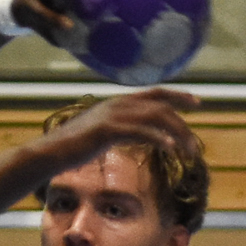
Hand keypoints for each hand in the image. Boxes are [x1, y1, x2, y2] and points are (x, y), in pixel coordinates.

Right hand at [37, 88, 197, 174]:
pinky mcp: (108, 130)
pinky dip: (159, 138)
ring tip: (188, 152)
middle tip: (194, 144)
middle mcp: (118, 103)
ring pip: (156, 117)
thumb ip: (118, 130)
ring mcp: (113, 115)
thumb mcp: (100, 135)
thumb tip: (132, 135)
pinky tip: (171, 148)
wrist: (50, 152)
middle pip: (161, 105)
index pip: (154, 93)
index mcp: (117, 102)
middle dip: (182, 123)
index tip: (196, 102)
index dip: (177, 95)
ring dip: (176, 134)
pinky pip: (141, 131)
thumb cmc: (71, 148)